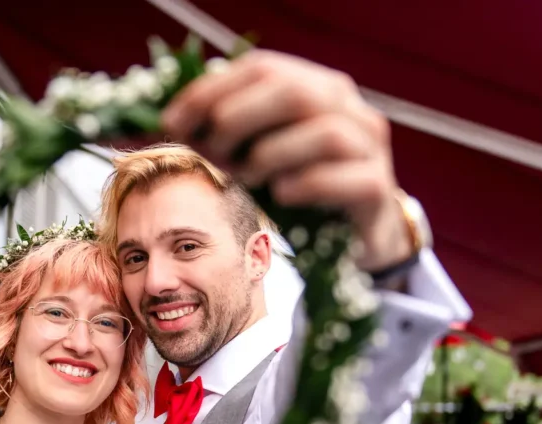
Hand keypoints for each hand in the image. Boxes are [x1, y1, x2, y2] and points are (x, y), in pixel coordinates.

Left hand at [162, 50, 411, 272]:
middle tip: (211, 151)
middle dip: (238, 118)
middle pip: (294, 92)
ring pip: (325, 133)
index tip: (173, 122)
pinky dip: (306, 184)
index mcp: (317, 88)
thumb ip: (222, 135)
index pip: (262, 69)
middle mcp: (349, 109)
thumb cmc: (299, 191)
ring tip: (246, 178)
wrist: (358, 237)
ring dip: (271, 154)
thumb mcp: (259, 157)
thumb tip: (164, 126)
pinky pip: (346, 178)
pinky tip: (281, 195)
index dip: (211, 90)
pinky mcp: (377, 188)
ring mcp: (369, 148)